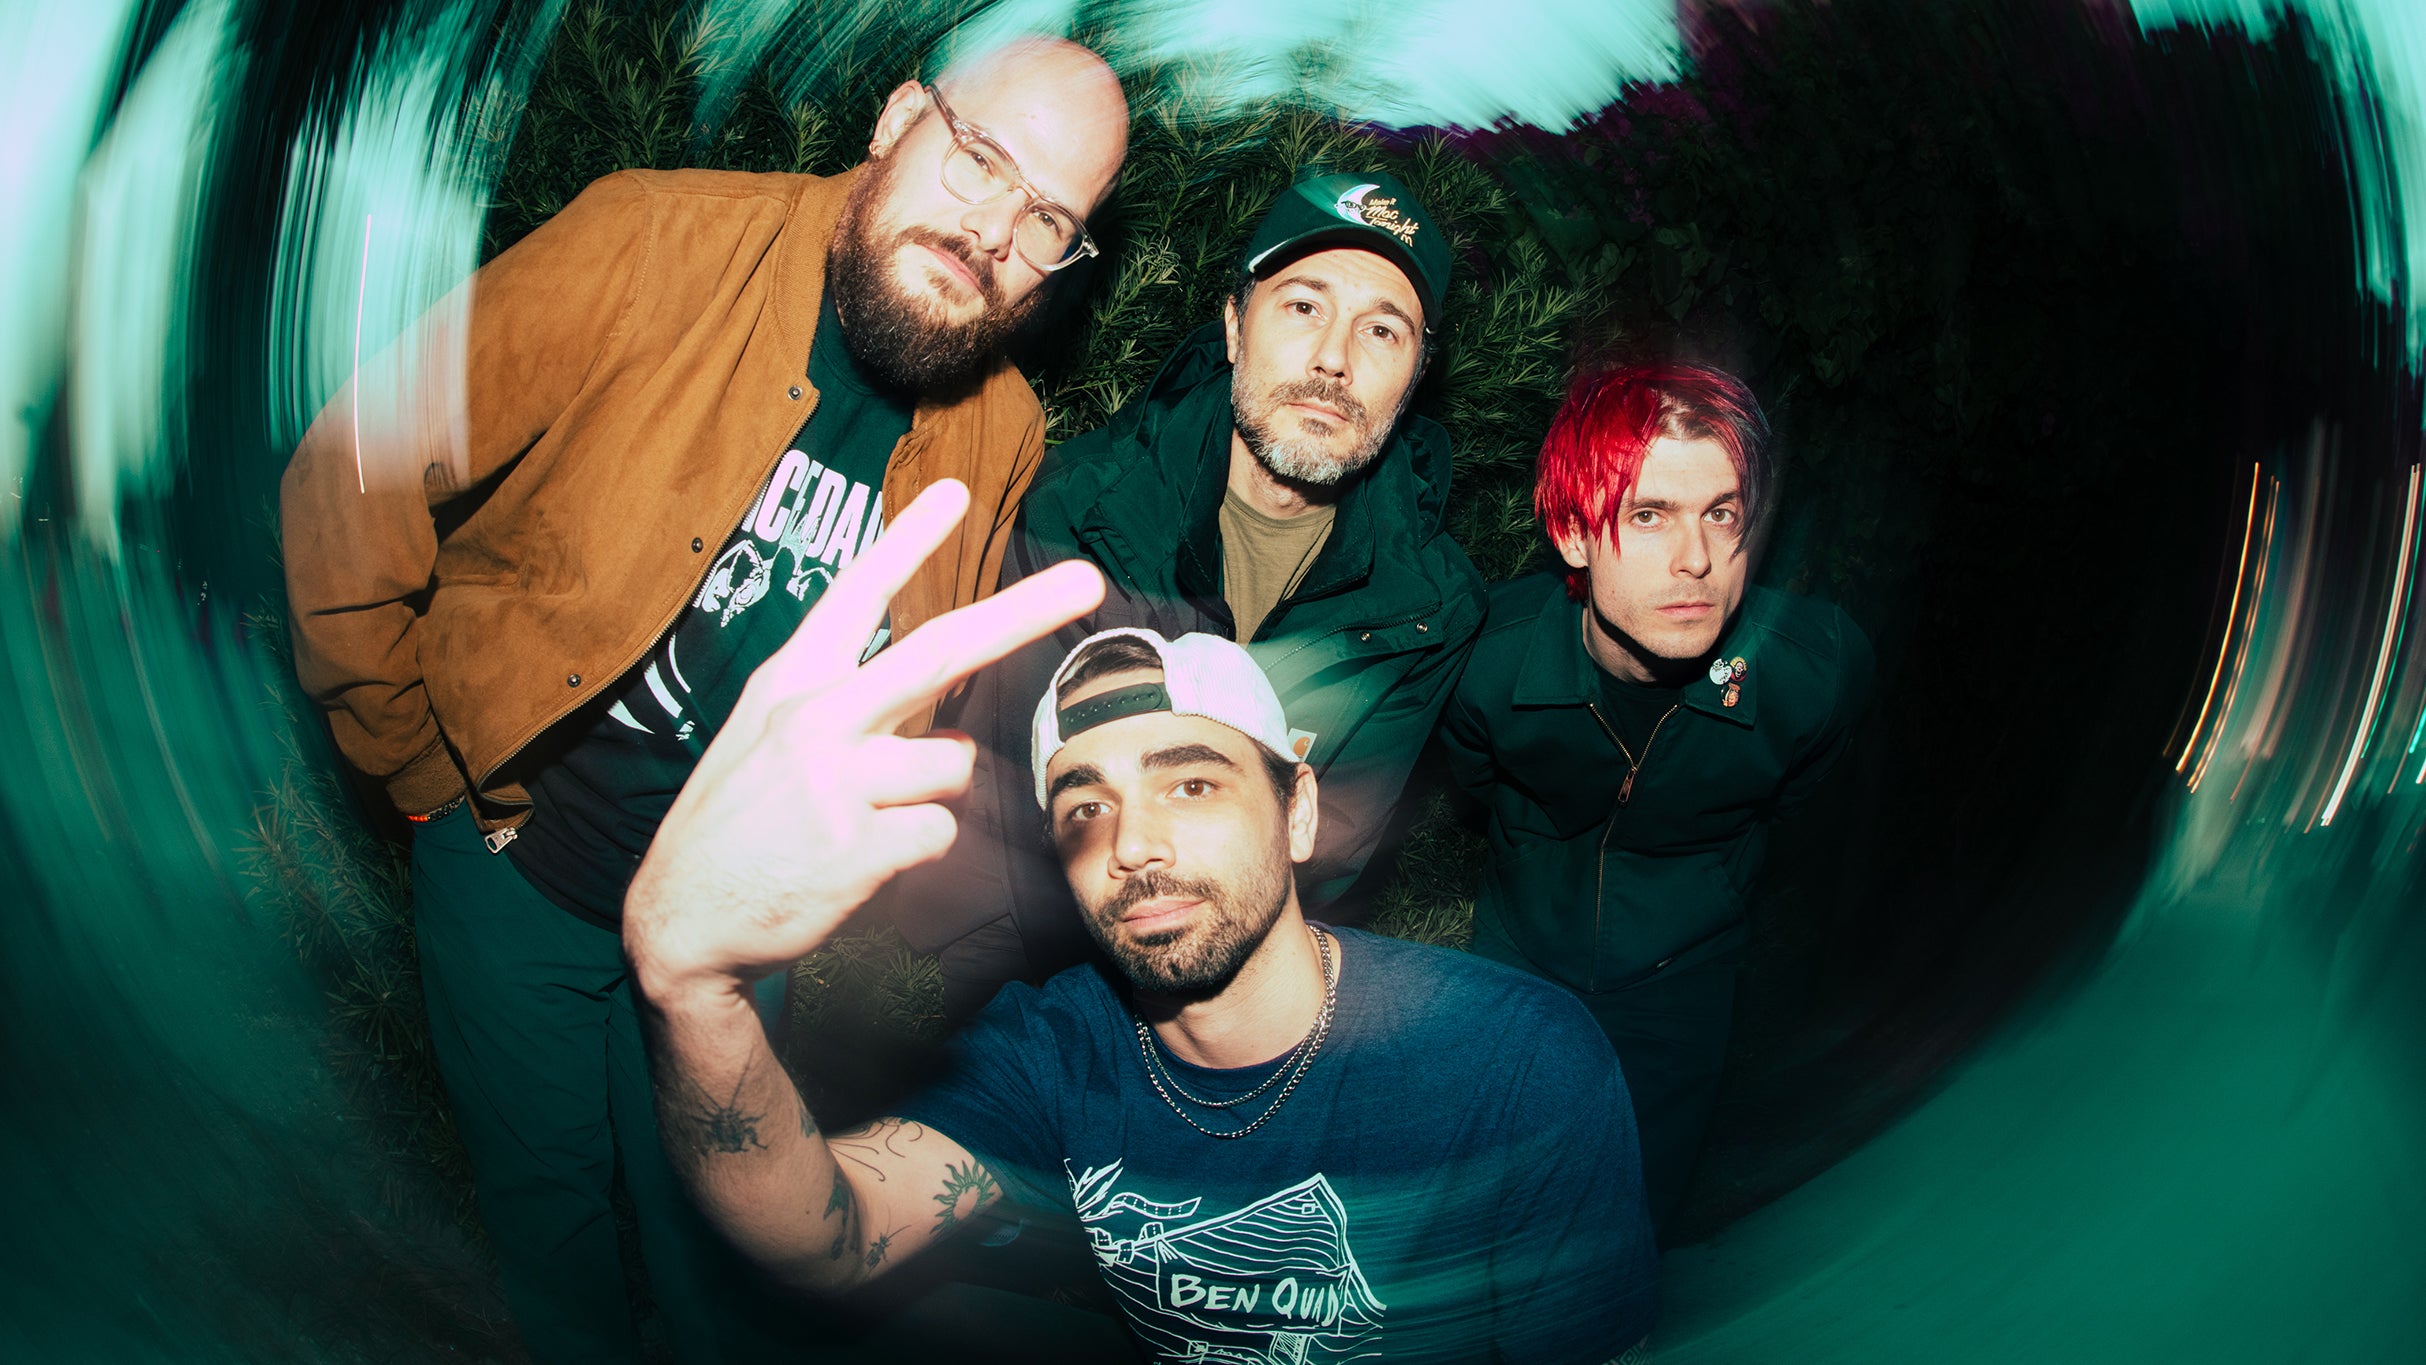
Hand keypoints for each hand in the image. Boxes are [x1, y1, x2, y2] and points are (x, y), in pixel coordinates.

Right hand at [623, 479, 1102, 1002]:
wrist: (680, 922)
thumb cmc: (738, 825)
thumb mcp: (767, 739)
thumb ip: (846, 707)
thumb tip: (941, 710)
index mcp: (790, 683)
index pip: (854, 596)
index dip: (906, 540)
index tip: (954, 489)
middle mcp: (814, 718)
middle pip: (940, 651)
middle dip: (1022, 612)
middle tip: (1089, 580)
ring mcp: (836, 781)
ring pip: (953, 764)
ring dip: (931, 796)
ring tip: (866, 820)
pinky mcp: (858, 846)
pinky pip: (940, 834)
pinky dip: (918, 852)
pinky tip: (860, 863)